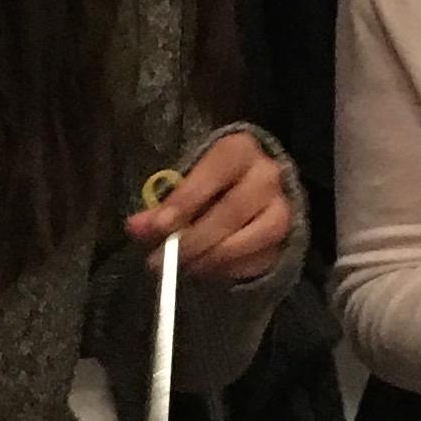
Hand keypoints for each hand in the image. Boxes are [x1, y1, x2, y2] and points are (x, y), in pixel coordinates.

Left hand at [129, 129, 292, 286]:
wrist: (254, 191)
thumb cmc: (211, 184)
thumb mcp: (185, 186)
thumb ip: (160, 207)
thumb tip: (135, 228)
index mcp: (239, 149)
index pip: (214, 172)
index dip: (187, 200)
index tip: (160, 227)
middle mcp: (267, 175)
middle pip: (231, 211)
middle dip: (193, 239)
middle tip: (162, 260)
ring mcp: (282, 207)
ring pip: (249, 239)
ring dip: (210, 259)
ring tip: (183, 267)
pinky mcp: (285, 238)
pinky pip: (257, 260)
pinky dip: (227, 270)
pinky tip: (205, 271)